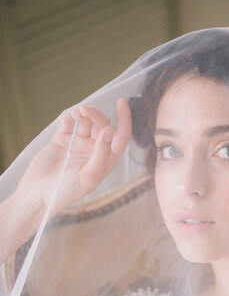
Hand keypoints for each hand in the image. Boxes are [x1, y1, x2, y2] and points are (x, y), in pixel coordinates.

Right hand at [16, 98, 131, 214]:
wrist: (38, 194)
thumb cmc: (66, 191)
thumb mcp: (88, 176)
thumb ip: (101, 154)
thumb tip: (110, 130)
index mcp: (105, 160)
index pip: (121, 136)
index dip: (124, 119)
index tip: (121, 102)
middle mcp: (94, 150)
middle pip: (103, 125)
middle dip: (97, 115)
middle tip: (84, 110)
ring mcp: (78, 144)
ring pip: (87, 121)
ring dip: (85, 113)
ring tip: (77, 112)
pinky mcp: (62, 139)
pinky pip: (69, 122)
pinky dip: (69, 116)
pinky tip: (68, 117)